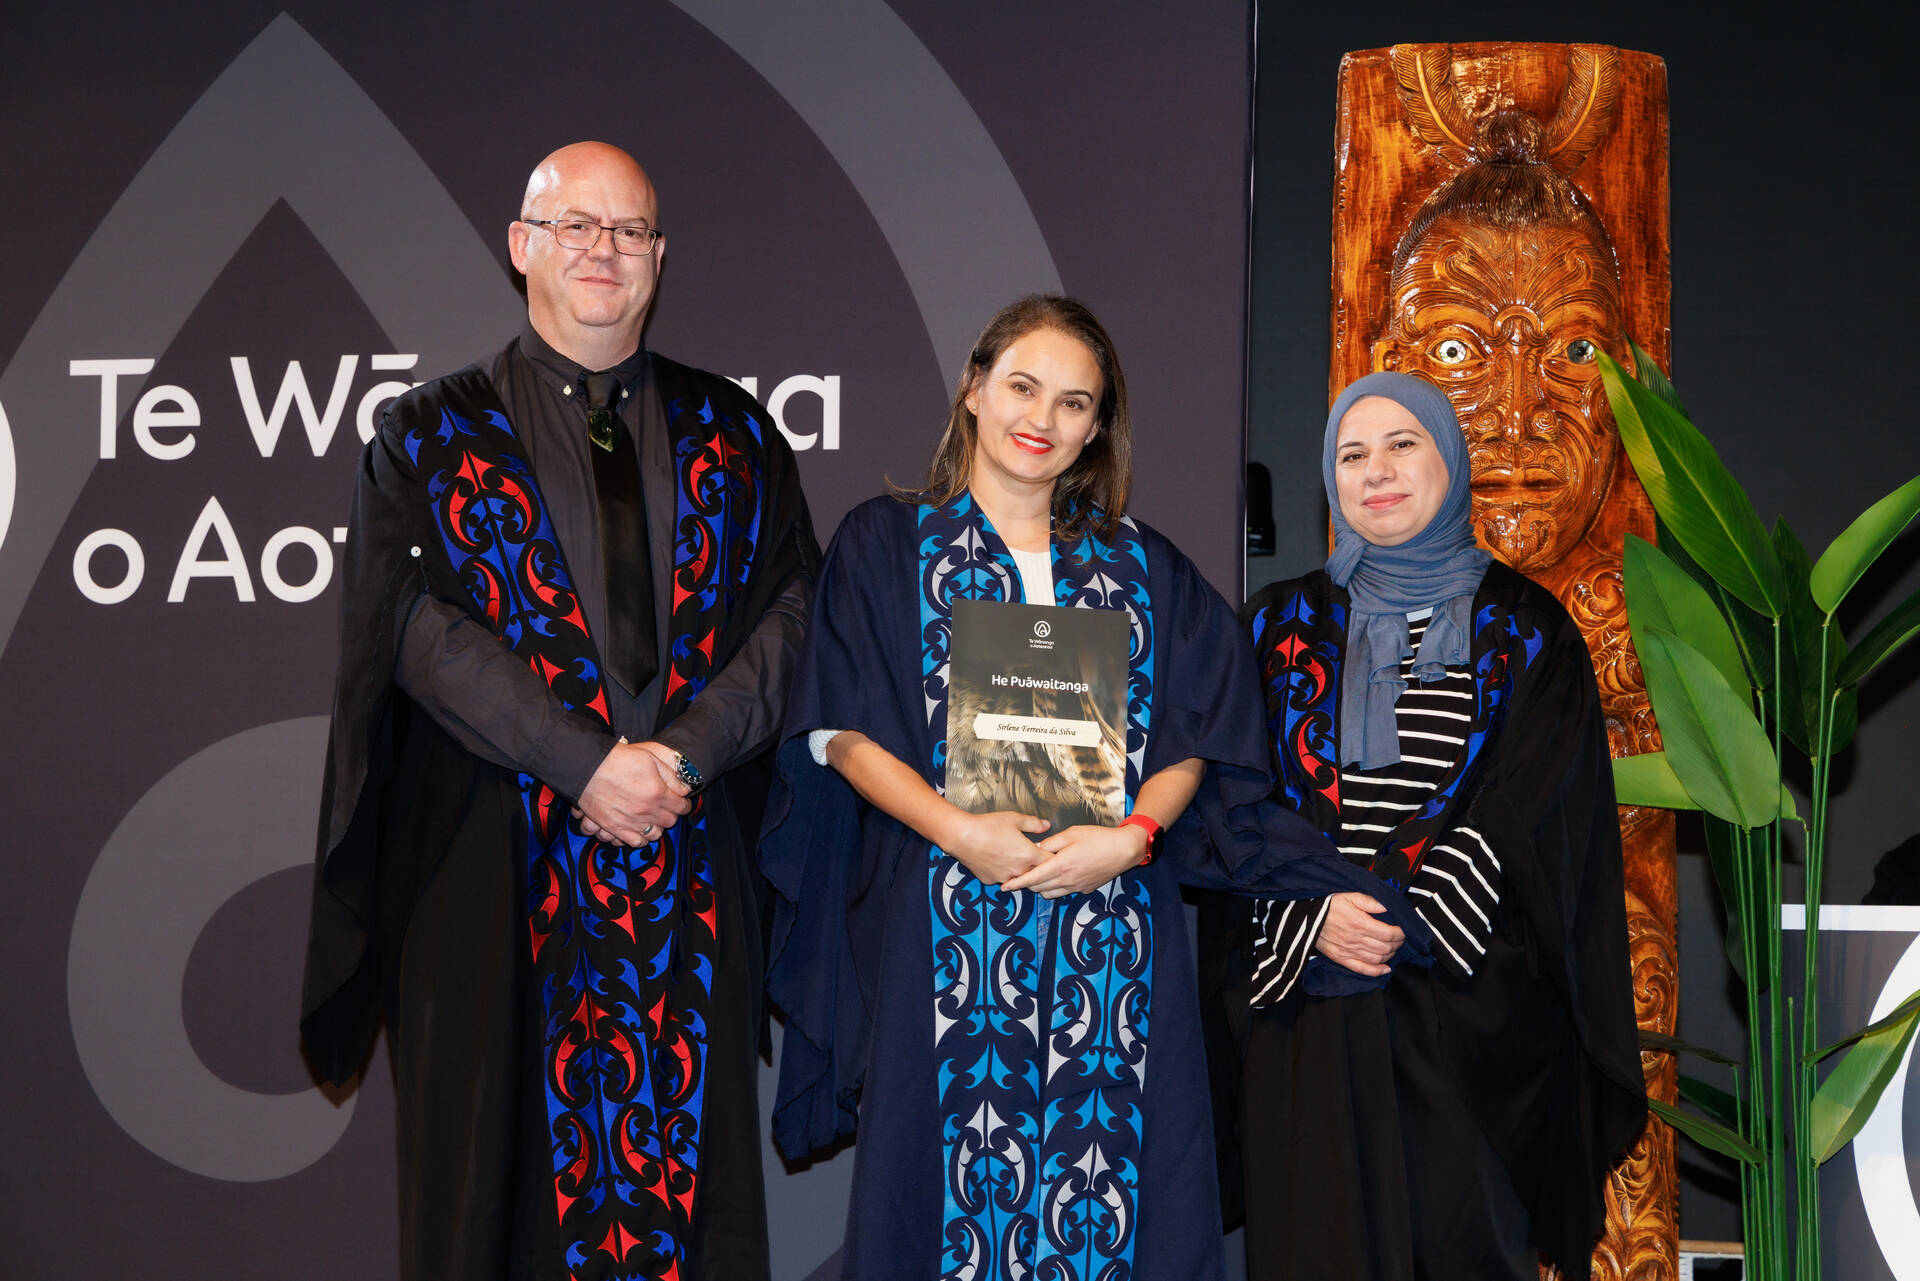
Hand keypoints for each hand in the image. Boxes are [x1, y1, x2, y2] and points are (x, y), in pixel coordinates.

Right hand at [573, 740, 690, 845]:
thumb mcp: (650, 759)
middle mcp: (647, 810)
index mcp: (658, 792)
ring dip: (658, 826)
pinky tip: (640, 828)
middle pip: (670, 821)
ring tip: (653, 818)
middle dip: (671, 814)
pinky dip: (641, 838)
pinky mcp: (615, 828)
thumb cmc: (618, 760)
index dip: (684, 804)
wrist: (588, 768)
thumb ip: (670, 776)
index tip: (681, 802)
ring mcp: (631, 821)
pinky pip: (636, 842)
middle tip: (666, 807)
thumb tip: (684, 789)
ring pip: (656, 834)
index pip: (682, 807)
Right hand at [941, 810, 1051, 885]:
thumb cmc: (988, 826)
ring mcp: (1004, 878)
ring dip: (1019, 870)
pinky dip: (1002, 872)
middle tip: (1032, 854)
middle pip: (1036, 873)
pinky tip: (996, 860)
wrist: (962, 836)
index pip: (1050, 862)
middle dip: (1037, 866)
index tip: (1050, 852)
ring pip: (1018, 878)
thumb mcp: (1014, 819)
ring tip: (1012, 856)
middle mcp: (1019, 870)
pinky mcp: (990, 880)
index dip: (1051, 856)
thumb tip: (1046, 825)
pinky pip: (1001, 878)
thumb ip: (1034, 823)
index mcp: (1029, 855)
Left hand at [1002, 823, 1150, 898]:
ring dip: (1041, 887)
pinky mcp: (1085, 889)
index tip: (1004, 887)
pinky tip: (1059, 876)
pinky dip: (1056, 887)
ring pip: (1050, 894)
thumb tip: (1034, 849)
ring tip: (1038, 876)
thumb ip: (1051, 843)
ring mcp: (1076, 887)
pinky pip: (1064, 892)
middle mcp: (1066, 880)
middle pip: (1038, 888)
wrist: (1124, 850)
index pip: (1032, 878)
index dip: (1016, 884)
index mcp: (1060, 865)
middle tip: (1019, 876)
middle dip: (1026, 884)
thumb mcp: (1072, 833)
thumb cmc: (1098, 838)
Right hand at [1312, 891, 1405, 977]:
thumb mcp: (1349, 896)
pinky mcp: (1341, 958)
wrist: (1305, 916)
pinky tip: (1385, 969)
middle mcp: (1356, 939)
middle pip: (1386, 947)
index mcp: (1360, 922)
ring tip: (1392, 949)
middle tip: (1399, 938)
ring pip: (1377, 958)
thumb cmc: (1328, 904)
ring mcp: (1348, 951)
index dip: (1400, 933)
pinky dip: (1376, 971)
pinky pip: (1362, 968)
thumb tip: (1387, 907)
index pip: (1389, 933)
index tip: (1403, 930)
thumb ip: (1370, 901)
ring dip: (1389, 955)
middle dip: (1397, 944)